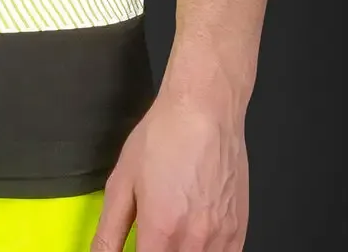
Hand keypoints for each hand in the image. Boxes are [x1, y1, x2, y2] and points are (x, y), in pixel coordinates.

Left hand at [90, 90, 248, 250]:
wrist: (205, 110)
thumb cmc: (163, 137)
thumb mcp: (121, 181)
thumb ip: (108, 231)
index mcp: (161, 231)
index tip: (137, 247)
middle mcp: (194, 242)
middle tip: (151, 240)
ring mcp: (221, 240)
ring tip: (171, 233)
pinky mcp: (238, 233)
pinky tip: (193, 238)